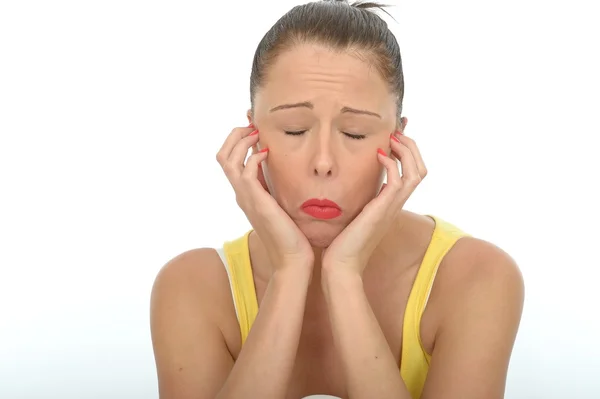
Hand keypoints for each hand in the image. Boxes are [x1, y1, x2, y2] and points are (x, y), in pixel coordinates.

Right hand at [216, 124, 314, 269]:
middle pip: (223, 155)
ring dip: (241, 141)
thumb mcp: (283, 203)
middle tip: (253, 124)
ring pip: (227, 160)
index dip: (238, 139)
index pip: (231, 159)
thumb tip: (287, 169)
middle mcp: (242, 193)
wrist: (293, 258)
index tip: (254, 126)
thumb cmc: (293, 234)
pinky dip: (253, 157)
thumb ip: (280, 187)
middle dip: (235, 135)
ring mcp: (245, 197)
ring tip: (257, 132)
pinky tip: (267, 152)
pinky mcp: (255, 201)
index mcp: (247, 193)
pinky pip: (245, 172)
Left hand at [321, 131, 427, 275]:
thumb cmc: (341, 243)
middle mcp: (396, 204)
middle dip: (411, 146)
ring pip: (416, 172)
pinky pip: (399, 182)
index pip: (410, 172)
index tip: (397, 132)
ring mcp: (393, 207)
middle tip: (397, 130)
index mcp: (390, 203)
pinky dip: (392, 164)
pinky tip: (378, 155)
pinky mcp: (384, 210)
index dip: (408, 151)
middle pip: (420, 168)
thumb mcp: (351, 213)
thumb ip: (354, 198)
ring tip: (392, 137)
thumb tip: (342, 182)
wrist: (341, 265)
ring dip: (407, 150)